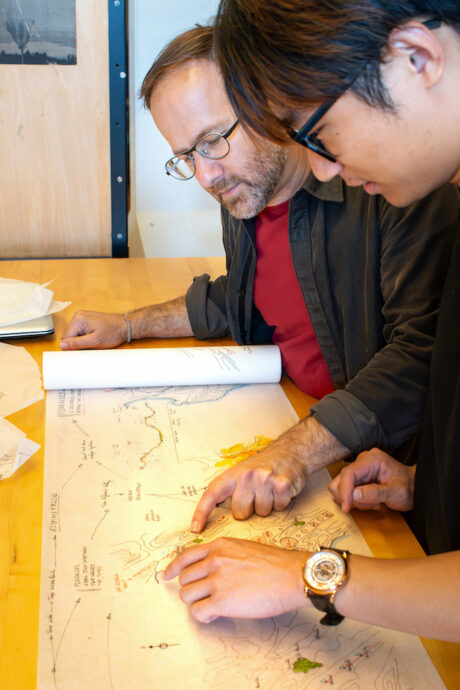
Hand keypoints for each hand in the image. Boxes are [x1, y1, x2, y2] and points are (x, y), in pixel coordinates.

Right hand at [60, 310, 127, 349]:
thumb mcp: (95, 341)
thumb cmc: (113, 331)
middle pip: (68, 336)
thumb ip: (77, 343)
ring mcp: (82, 317)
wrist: (125, 325)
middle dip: (76, 344)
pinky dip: (84, 338)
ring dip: (81, 341)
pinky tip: (93, 339)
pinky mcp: (86, 320)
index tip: (80, 352)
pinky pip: (79, 332)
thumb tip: (62, 345)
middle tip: (89, 347)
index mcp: (78, 319)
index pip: (65, 337)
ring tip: (93, 342)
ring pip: (74, 335)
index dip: (71, 347)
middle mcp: (78, 316)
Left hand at [163, 537, 307, 622]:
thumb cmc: (275, 564)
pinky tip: (215, 615)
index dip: (173, 567)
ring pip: (187, 595)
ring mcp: (217, 581)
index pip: (185, 556)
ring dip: (196, 603)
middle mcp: (214, 561)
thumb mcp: (244, 548)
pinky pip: (197, 612)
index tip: (167, 575)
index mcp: (219, 546)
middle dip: (191, 589)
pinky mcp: (222, 602)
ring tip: (212, 606)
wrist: (291, 575)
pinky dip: (203, 616)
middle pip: (184, 579)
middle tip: (203, 596)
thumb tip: (212, 570)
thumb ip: (225, 555)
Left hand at [191, 441, 307, 532]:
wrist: (291, 450)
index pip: (212, 494)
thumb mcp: (242, 472)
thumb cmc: (264, 465)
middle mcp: (247, 476)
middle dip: (248, 509)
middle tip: (256, 495)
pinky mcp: (282, 485)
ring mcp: (265, 480)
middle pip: (240, 513)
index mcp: (233, 474)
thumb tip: (217, 516)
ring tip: (269, 490)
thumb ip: (230, 490)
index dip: (201, 512)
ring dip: (266, 506)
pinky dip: (280, 503)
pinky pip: (278, 508)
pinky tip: (280, 490)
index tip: (195, 528)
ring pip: (261, 513)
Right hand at [328, 448, 415, 512]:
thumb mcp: (396, 493)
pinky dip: (356, 499)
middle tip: (370, 505)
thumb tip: (354, 494)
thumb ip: (375, 493)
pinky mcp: (358, 476)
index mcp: (373, 459)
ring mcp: (359, 468)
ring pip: (342, 486)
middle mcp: (363, 460)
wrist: (414, 487)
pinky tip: (371, 500)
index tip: (346, 507)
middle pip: (341, 480)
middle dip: (352, 497)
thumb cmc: (409, 487)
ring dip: (355, 500)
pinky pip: (347, 490)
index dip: (344, 491)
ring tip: (373, 503)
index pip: (349, 473)